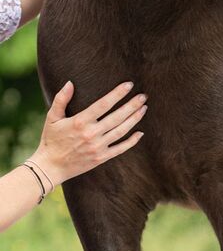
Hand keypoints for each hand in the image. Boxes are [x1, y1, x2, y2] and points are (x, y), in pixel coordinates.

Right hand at [29, 80, 146, 187]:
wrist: (50, 168)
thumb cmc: (51, 140)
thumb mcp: (52, 118)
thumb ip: (61, 99)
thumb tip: (70, 83)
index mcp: (80, 122)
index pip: (103, 104)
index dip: (118, 93)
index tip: (129, 84)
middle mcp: (91, 134)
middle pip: (117, 117)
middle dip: (132, 105)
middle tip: (143, 96)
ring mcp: (97, 147)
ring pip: (121, 131)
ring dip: (134, 119)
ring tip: (144, 108)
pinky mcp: (101, 158)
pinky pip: (120, 148)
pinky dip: (132, 141)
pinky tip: (140, 133)